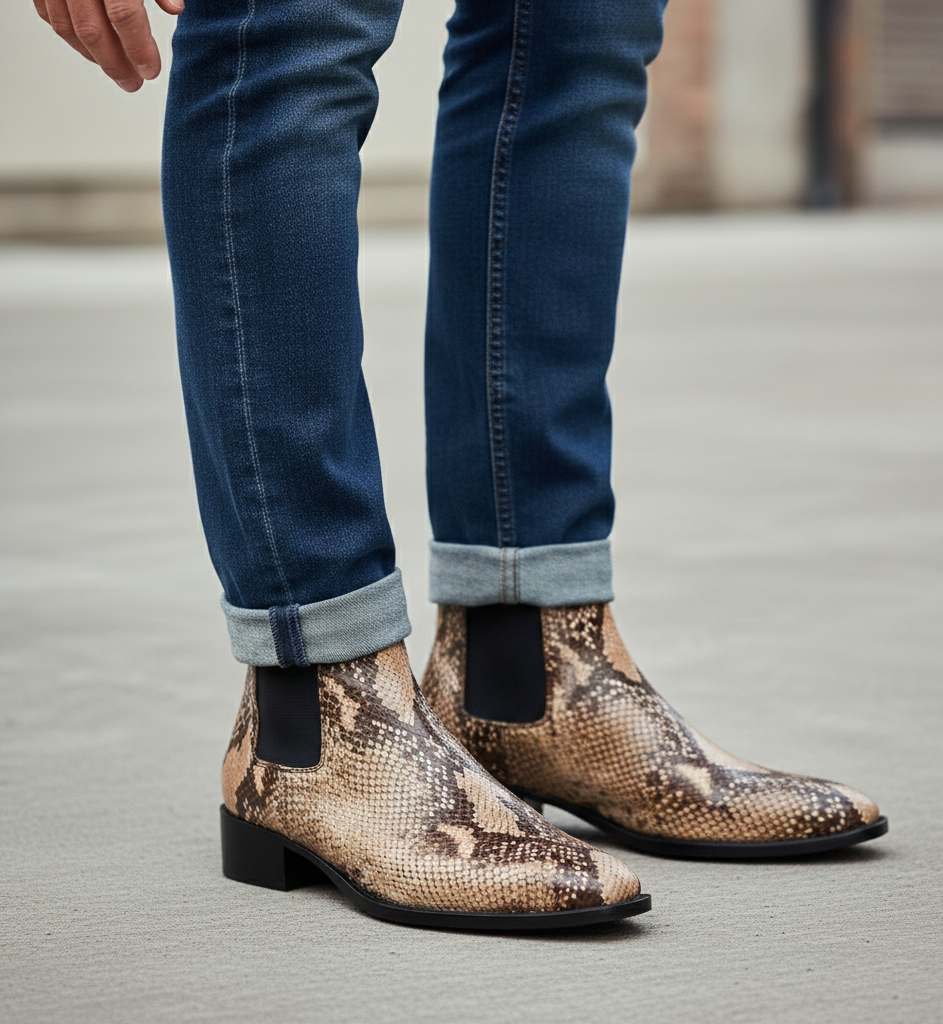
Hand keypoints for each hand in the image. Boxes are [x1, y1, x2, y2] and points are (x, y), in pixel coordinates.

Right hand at [33, 0, 183, 92]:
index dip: (139, 48)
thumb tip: (175, 9)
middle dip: (116, 64)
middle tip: (133, 82)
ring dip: (92, 56)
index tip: (151, 70)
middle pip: (93, 31)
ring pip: (67, 27)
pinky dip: (70, 36)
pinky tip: (89, 48)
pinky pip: (48, 14)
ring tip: (116, 70)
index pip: (124, 16)